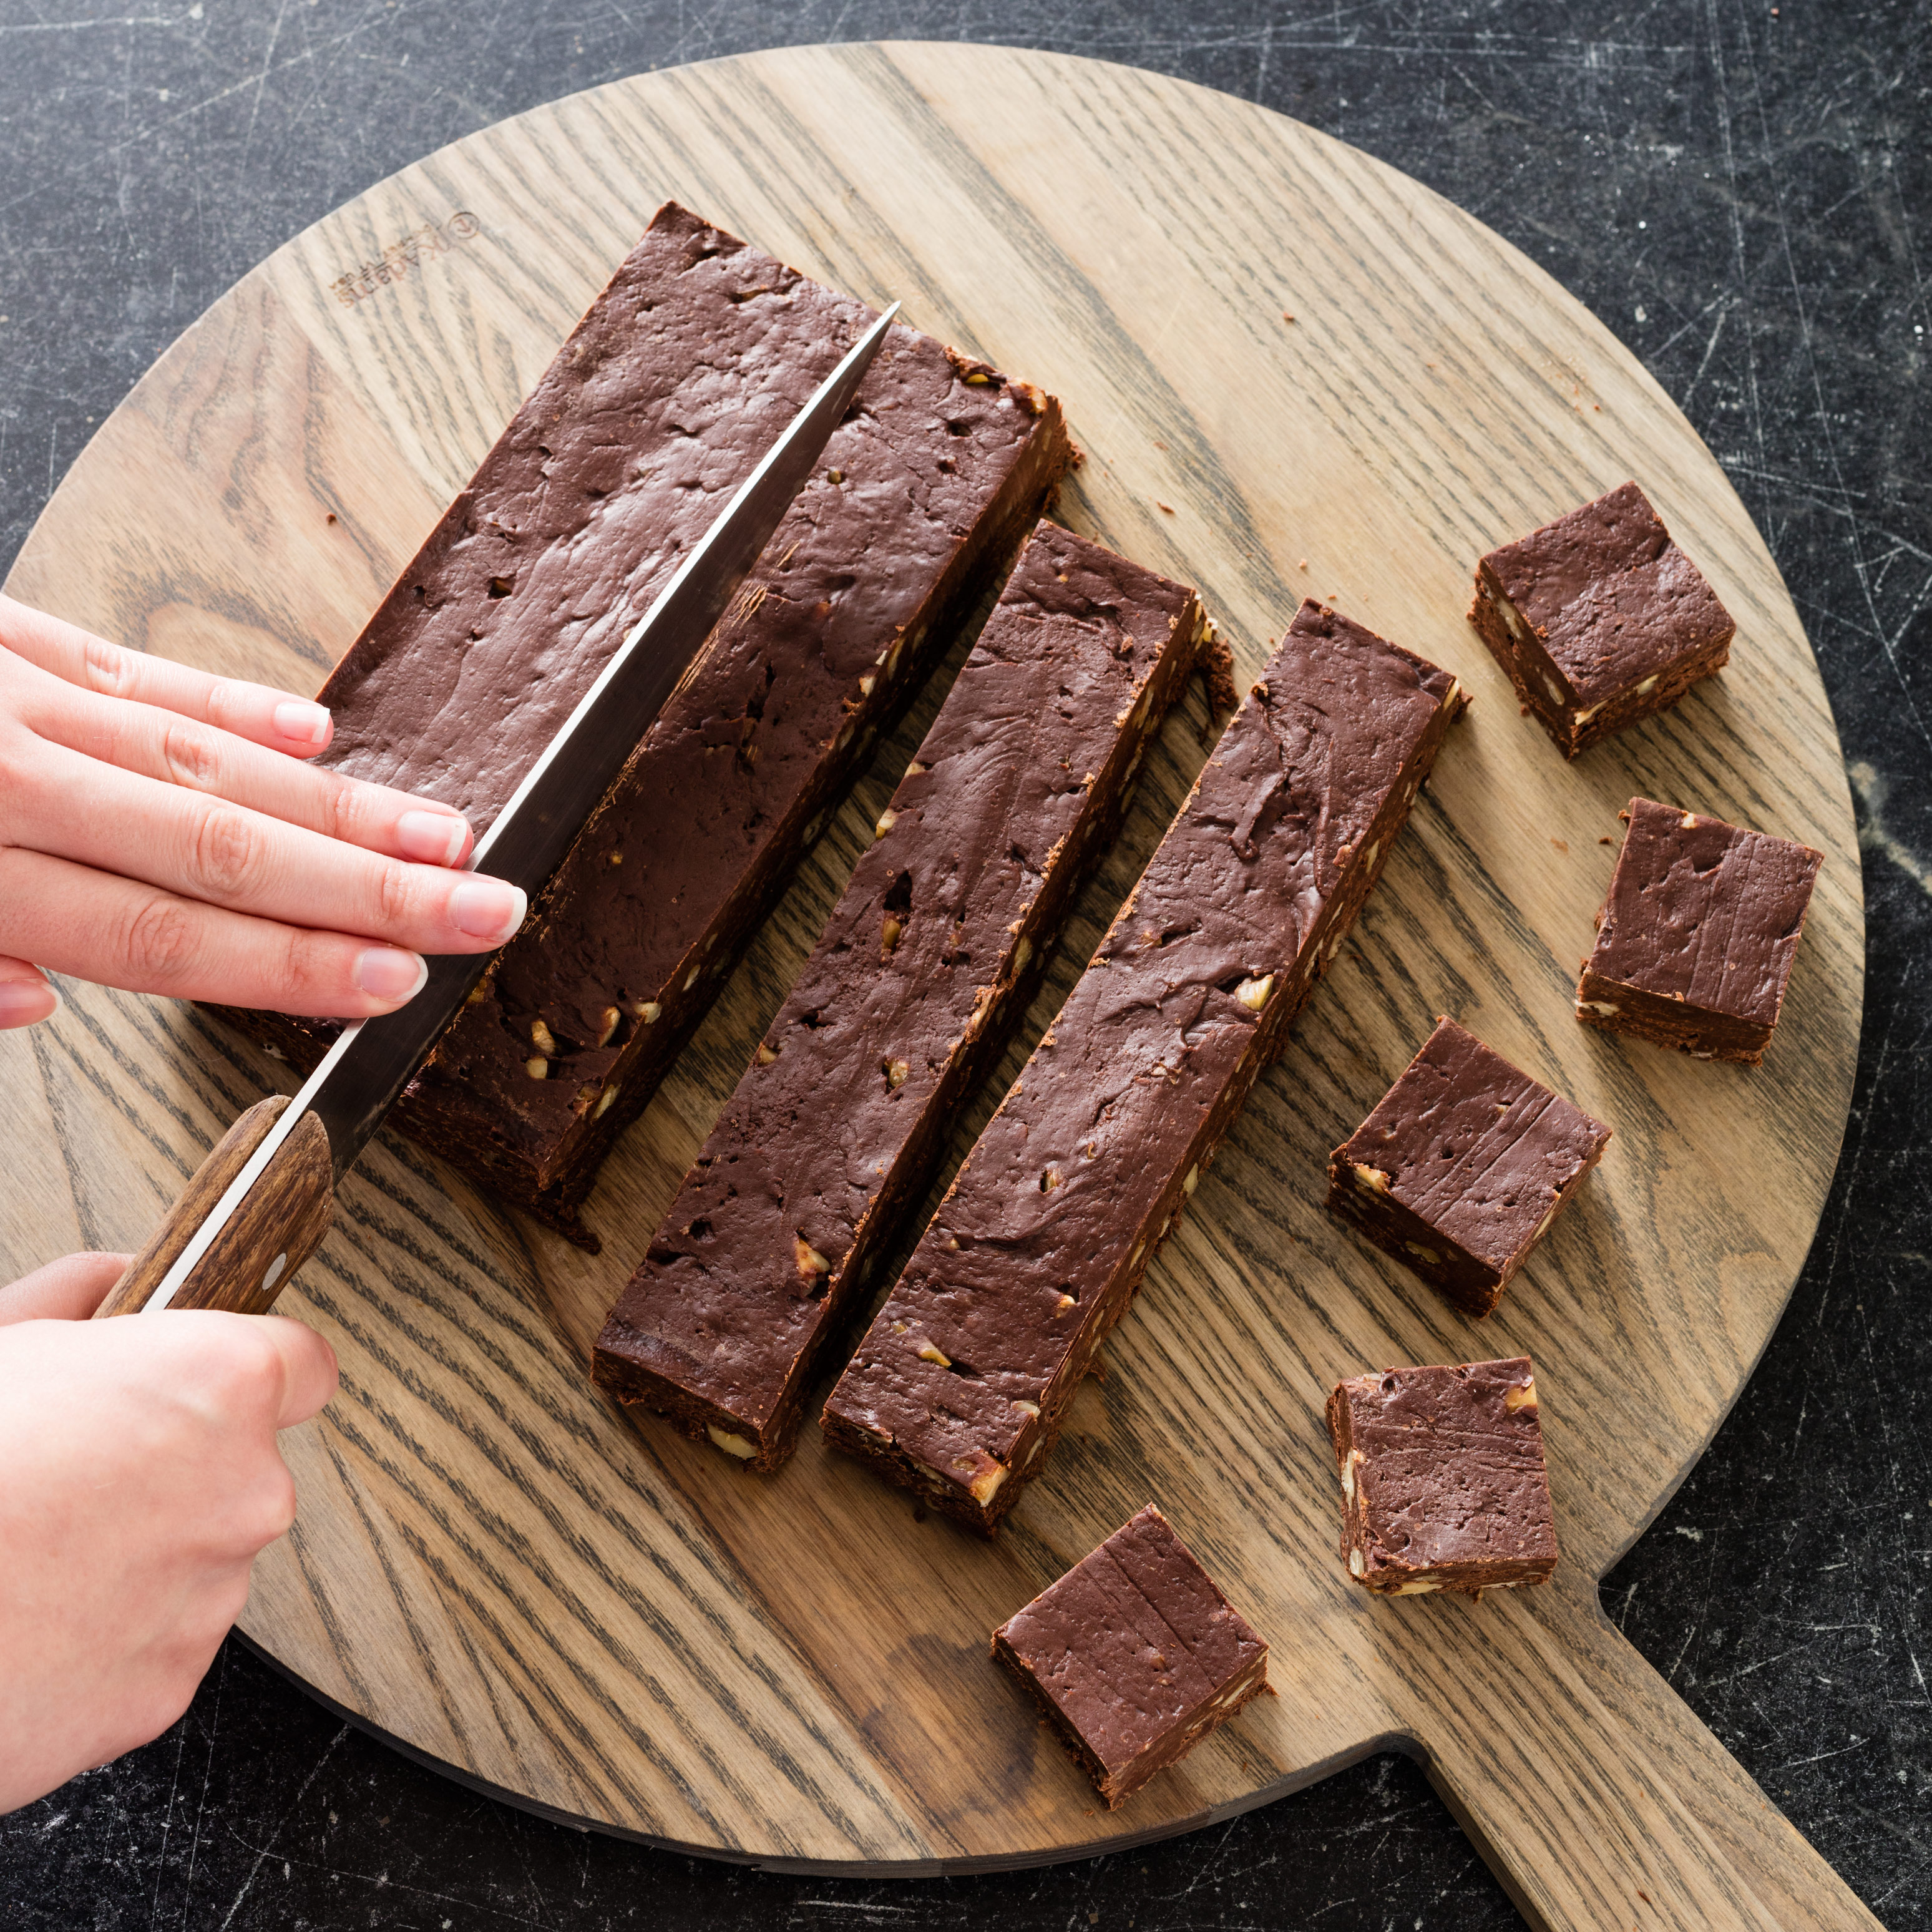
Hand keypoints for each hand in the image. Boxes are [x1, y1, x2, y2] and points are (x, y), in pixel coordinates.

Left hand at [0, 593, 527, 1026]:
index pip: (156, 935)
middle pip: (222, 850)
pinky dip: (231, 700)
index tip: (391, 981)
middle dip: (370, 888)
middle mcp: (1, 781)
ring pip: (205, 759)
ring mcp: (6, 694)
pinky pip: (130, 665)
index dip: (288, 963)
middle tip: (478, 910)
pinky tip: (312, 731)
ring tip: (440, 837)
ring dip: (337, 803)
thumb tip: (31, 1000)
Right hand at [0, 1253, 337, 1812]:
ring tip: (35, 1557)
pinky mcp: (165, 1688)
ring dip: (138, 1558)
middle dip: (174, 1474)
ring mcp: (210, 1596)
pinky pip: (153, 1648)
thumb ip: (75, 1299)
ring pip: (196, 1562)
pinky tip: (33, 1622)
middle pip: (243, 1472)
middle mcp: (244, 1488)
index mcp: (220, 1384)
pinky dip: (105, 1641)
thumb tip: (110, 1281)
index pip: (302, 1366)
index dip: (253, 1374)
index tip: (217, 1387)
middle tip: (74, 1480)